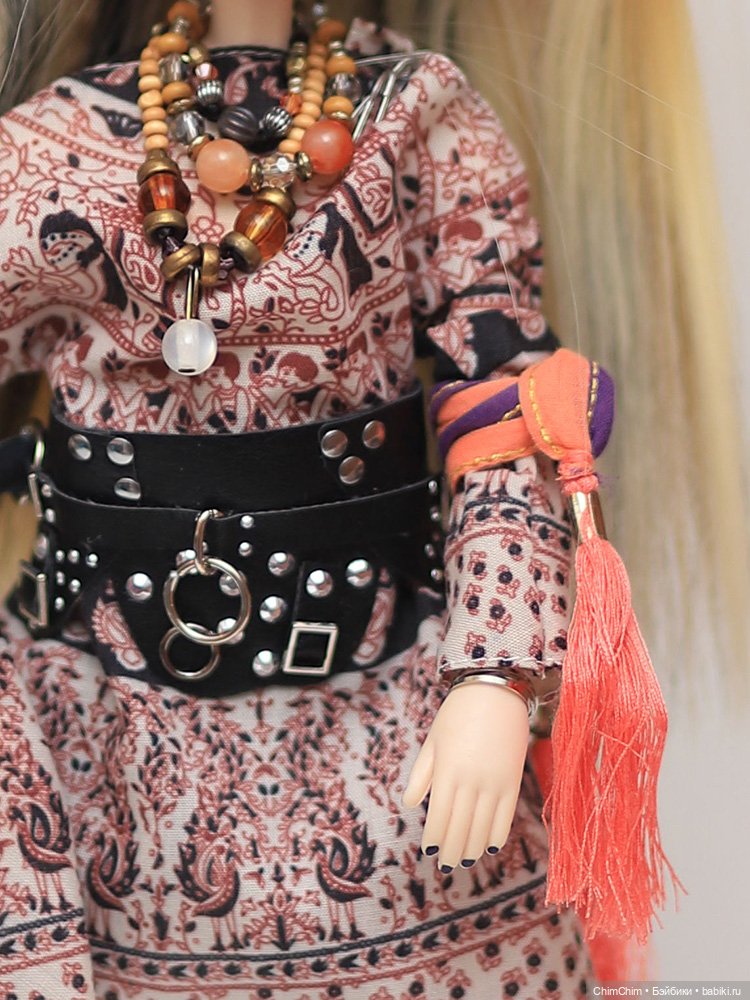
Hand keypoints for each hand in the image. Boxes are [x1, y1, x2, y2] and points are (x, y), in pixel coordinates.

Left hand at [401, 681, 529, 870]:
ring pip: (482, 827)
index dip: (434, 838)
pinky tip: (489, 846)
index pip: (439, 817)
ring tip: (464, 860)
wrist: (495, 691)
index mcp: (447, 772)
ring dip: (472, 847)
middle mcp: (470, 782)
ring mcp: (494, 783)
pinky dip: (496, 834)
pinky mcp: (512, 781)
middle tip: (446, 866)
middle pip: (460, 827)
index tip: (429, 851)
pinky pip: (505, 817)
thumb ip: (422, 774)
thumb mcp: (433, 740)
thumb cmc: (457, 713)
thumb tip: (409, 803)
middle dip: (451, 850)